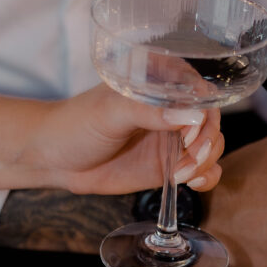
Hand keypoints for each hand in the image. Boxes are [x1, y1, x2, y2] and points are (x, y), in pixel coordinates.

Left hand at [28, 84, 224, 195]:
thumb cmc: (77, 123)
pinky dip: (207, 177)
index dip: (204, 114)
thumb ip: (148, 111)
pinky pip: (202, 170)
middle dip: (206, 143)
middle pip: (210, 122)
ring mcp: (172, 138)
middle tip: (189, 159)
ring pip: (211, 147)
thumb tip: (188, 116)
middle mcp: (172, 109)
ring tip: (180, 174)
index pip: (200, 92)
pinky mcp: (170, 164)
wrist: (56, 158)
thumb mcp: (109, 112)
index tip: (189, 135)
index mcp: (161, 83)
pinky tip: (193, 183)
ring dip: (206, 163)